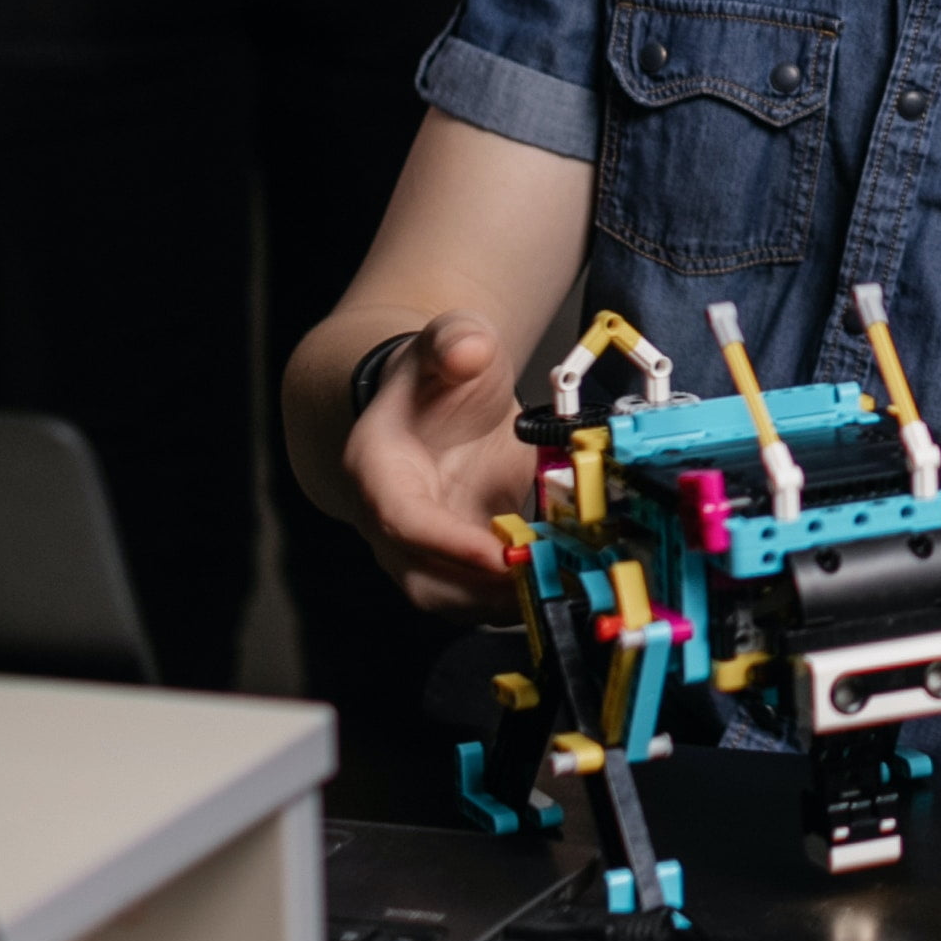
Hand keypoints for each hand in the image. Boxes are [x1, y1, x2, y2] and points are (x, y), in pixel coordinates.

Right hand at [341, 315, 534, 613]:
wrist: (440, 394)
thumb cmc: (440, 373)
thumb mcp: (450, 338)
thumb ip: (455, 339)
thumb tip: (470, 349)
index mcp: (377, 468)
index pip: (402, 520)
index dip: (448, 544)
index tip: (498, 555)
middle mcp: (390, 518)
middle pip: (422, 579)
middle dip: (481, 592)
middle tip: (545, 582)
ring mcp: (423, 544)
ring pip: (452, 598)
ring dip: (503, 602)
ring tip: (562, 585)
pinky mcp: (458, 556)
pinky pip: (481, 592)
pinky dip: (518, 594)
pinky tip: (562, 580)